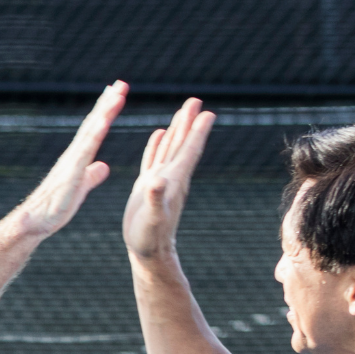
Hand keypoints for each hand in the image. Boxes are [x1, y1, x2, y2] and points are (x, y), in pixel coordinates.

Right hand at [14, 81, 128, 236]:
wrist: (35, 222)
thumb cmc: (55, 208)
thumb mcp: (80, 188)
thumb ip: (92, 176)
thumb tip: (103, 166)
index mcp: (77, 158)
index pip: (94, 130)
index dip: (105, 111)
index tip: (116, 94)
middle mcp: (74, 154)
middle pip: (93, 123)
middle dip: (107, 103)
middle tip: (121, 83)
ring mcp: (71, 161)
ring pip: (91, 131)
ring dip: (104, 111)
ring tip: (117, 93)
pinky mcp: (71, 173)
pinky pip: (85, 150)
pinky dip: (95, 134)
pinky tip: (104, 121)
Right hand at [123, 98, 215, 261]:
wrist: (147, 252)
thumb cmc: (150, 238)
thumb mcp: (153, 218)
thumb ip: (156, 199)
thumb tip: (157, 181)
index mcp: (174, 181)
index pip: (189, 151)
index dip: (198, 131)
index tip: (208, 112)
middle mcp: (170, 177)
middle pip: (182, 144)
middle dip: (189, 122)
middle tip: (196, 100)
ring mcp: (160, 180)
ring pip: (170, 148)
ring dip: (177, 129)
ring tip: (183, 111)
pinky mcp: (147, 186)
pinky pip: (154, 159)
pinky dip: (157, 145)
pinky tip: (159, 133)